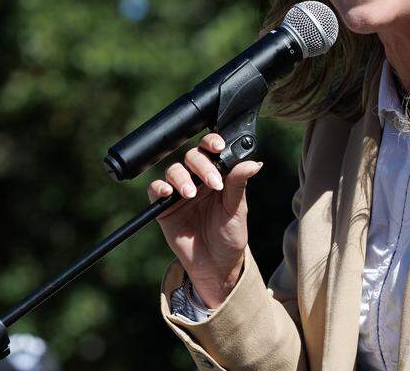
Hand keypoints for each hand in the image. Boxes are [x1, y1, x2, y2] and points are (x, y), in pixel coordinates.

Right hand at [148, 133, 263, 307]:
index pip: (212, 150)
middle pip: (192, 156)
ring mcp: (180, 192)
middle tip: (213, 183)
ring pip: (173, 170)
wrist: (216, 266)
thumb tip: (254, 162)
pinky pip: (155, 190)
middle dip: (201, 165)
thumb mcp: (237, 210)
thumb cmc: (230, 236)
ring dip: (181, 177)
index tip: (218, 146)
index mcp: (217, 175)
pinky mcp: (164, 207)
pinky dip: (159, 188)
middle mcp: (197, 179)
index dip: (212, 142)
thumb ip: (239, 184)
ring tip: (190, 193)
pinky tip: (169, 194)